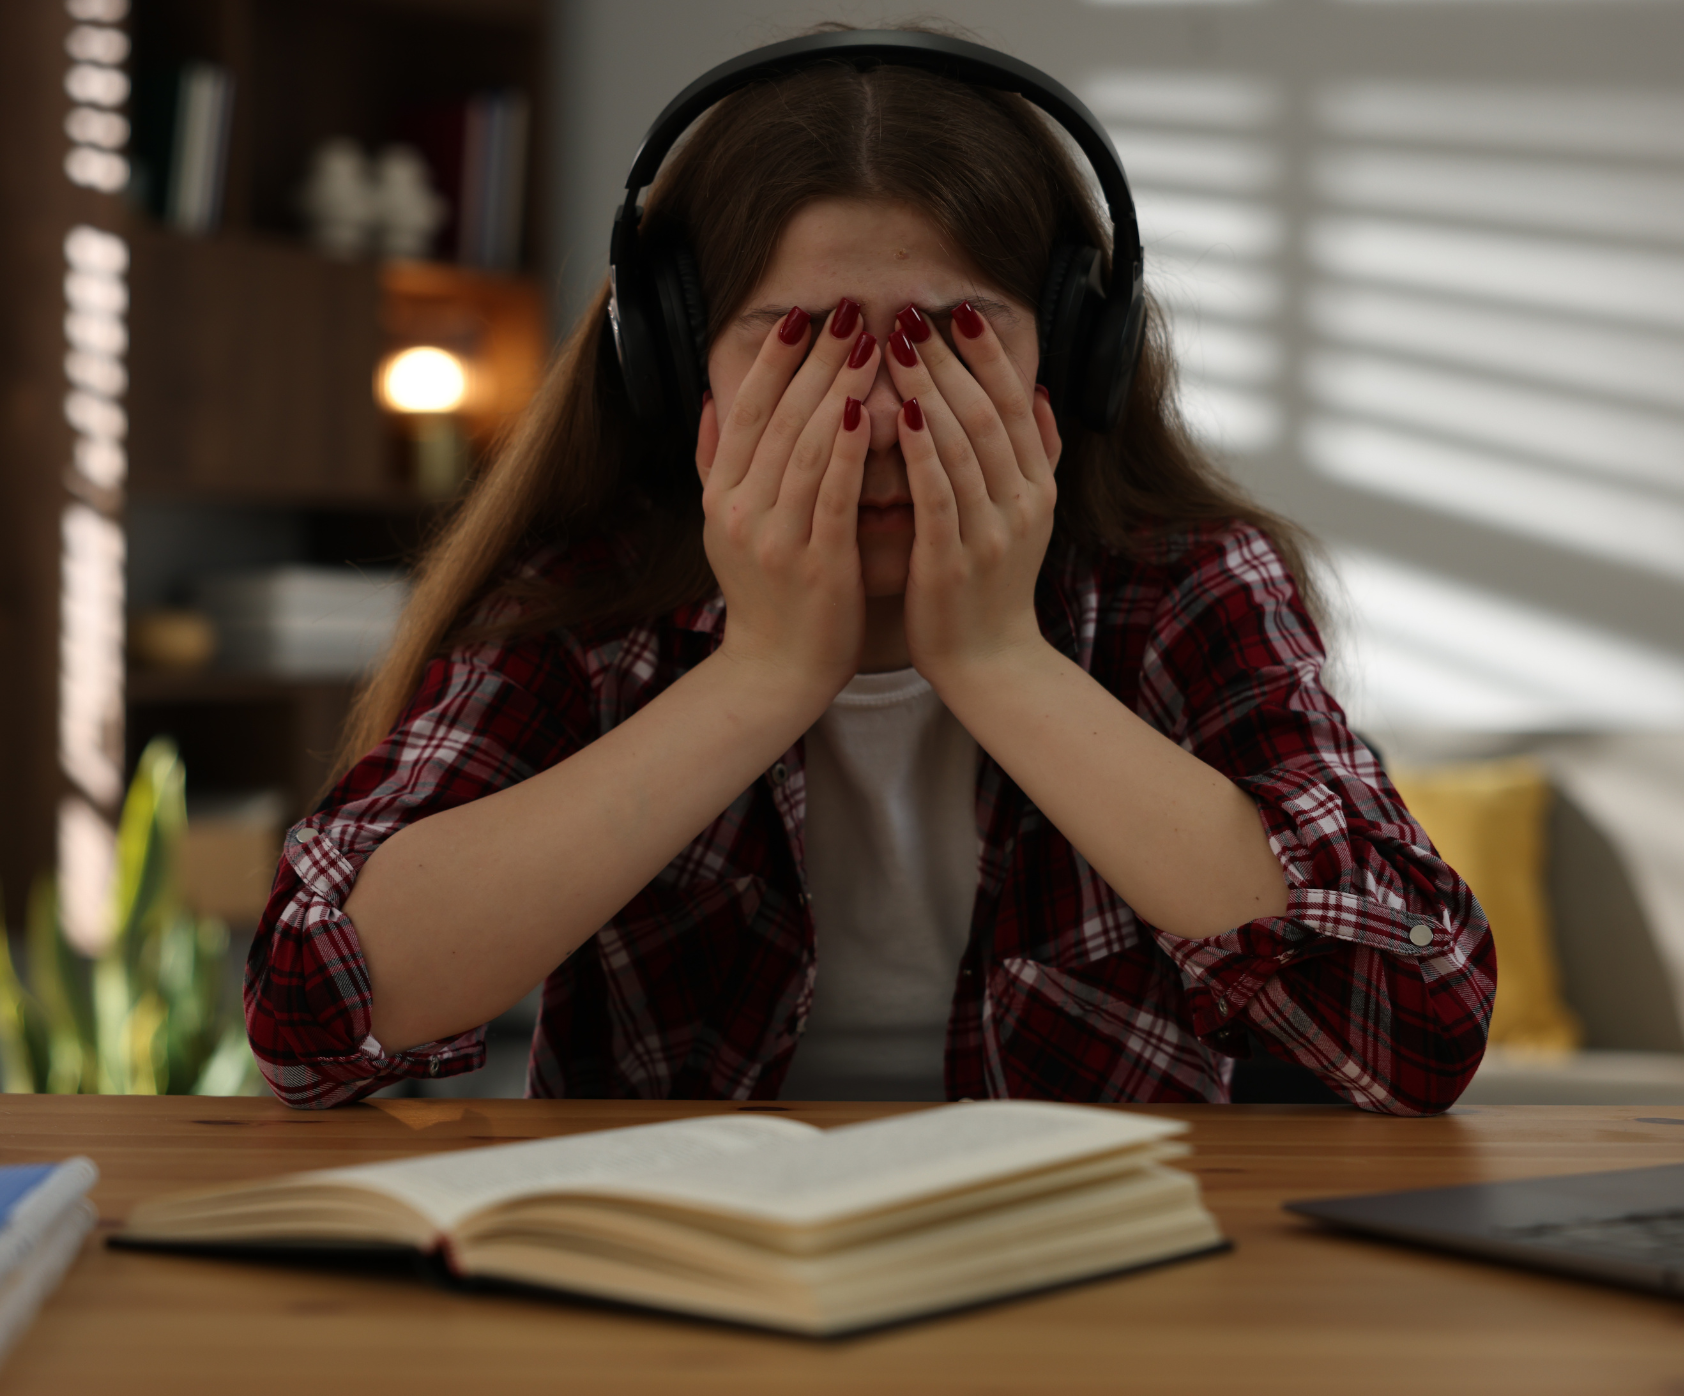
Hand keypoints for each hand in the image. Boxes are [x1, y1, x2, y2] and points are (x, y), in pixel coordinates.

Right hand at [696, 301, 880, 705]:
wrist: (776, 672)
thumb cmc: (765, 595)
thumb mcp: (724, 526)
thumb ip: (716, 460)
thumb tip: (711, 396)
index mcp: (722, 495)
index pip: (746, 410)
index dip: (773, 359)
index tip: (800, 315)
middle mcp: (740, 510)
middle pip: (778, 418)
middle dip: (814, 359)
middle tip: (847, 311)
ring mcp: (774, 537)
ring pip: (804, 447)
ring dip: (835, 390)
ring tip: (866, 345)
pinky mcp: (812, 564)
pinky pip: (829, 496)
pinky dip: (844, 451)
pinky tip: (864, 411)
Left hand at [885, 301, 1061, 689]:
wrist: (989, 663)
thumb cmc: (993, 586)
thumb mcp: (1029, 518)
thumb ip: (1039, 455)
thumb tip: (1042, 391)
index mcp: (1037, 488)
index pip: (1017, 405)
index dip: (988, 355)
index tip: (957, 310)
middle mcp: (1022, 504)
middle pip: (989, 414)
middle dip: (949, 360)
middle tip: (910, 315)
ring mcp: (990, 532)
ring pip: (964, 445)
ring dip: (930, 388)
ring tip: (895, 345)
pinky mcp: (954, 560)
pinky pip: (939, 493)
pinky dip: (922, 449)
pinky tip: (900, 411)